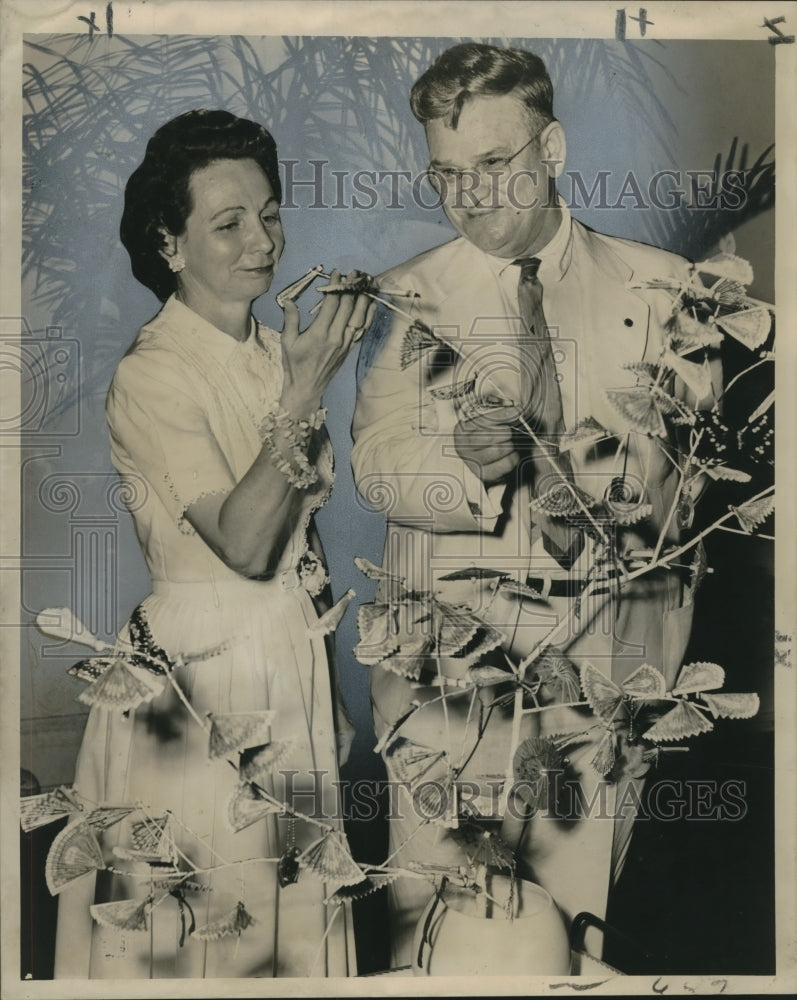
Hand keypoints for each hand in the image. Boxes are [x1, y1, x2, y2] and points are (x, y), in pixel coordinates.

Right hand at [279, 269, 373, 417]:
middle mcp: (335, 337)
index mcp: (319, 333)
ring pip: (359, 317)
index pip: (331, 304)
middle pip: (348, 307)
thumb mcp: (287, 341)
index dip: (335, 287)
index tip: (337, 273)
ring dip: (363, 299)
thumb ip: (291, 319)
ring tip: (366, 284)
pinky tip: (371, 305)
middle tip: (354, 273)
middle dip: (352, 288)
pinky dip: (368, 317)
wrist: (306, 388)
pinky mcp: (349, 349)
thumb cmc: (294, 365)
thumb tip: (289, 300)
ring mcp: (345, 344)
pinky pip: (362, 331)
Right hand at [453, 405, 519, 485]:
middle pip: (490, 436)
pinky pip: (505, 464)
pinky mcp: (485, 475)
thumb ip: (498, 415)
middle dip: (505, 432)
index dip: (502, 415)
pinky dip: (512, 458)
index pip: (483, 420)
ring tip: (508, 444)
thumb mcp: (485, 423)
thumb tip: (515, 410)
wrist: (476, 458)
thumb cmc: (482, 437)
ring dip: (509, 445)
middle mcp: (463, 447)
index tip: (516, 411)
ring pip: (498, 450)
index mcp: (461, 430)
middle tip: (508, 432)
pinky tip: (509, 454)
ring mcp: (472, 463)